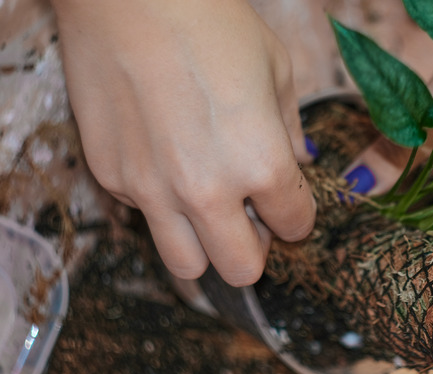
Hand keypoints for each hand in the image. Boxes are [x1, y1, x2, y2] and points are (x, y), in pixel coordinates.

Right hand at [52, 0, 315, 286]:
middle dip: (256, 249)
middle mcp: (207, 191)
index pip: (295, 225)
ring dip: (207, 247)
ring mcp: (152, 190)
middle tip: (252, 217)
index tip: (289, 201)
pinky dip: (162, 208)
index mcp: (261, 164)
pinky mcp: (111, 177)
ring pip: (188, 266)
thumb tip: (300, 163)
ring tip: (209, 210)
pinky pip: (144, 218)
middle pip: (242, 270)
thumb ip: (291, 129)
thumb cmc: (213, 22)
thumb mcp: (276, 68)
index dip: (298, 214)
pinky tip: (165, 164)